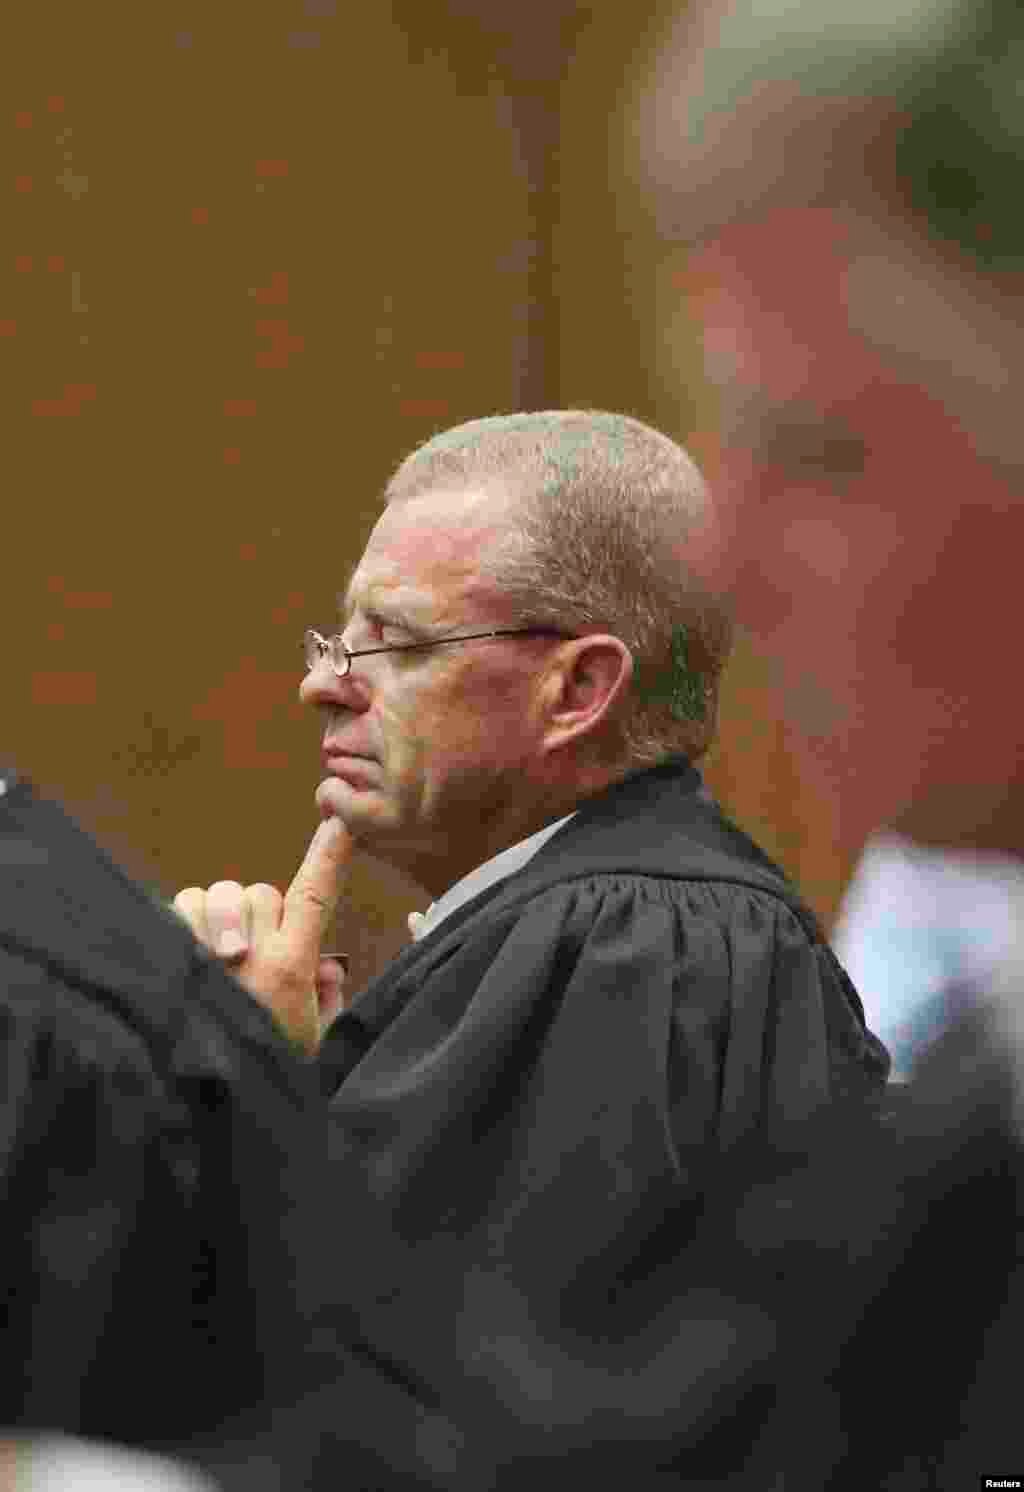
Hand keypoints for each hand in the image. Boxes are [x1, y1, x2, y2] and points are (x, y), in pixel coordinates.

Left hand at [173, 817, 357, 1055]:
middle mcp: (254, 951)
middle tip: (248, 957)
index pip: (315, 894)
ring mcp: (209, 952)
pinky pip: (175, 911)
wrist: (212, 1107)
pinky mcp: (173, 957)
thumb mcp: (315, 1039)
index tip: (339, 823)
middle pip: (260, 892)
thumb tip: (329, 964)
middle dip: (256, 914)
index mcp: (293, 964)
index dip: (329, 854)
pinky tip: (184, 954)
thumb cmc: (267, 1072)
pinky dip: (180, 922)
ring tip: (214, 956)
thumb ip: (328, 996)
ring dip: (215, 916)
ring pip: (215, 895)